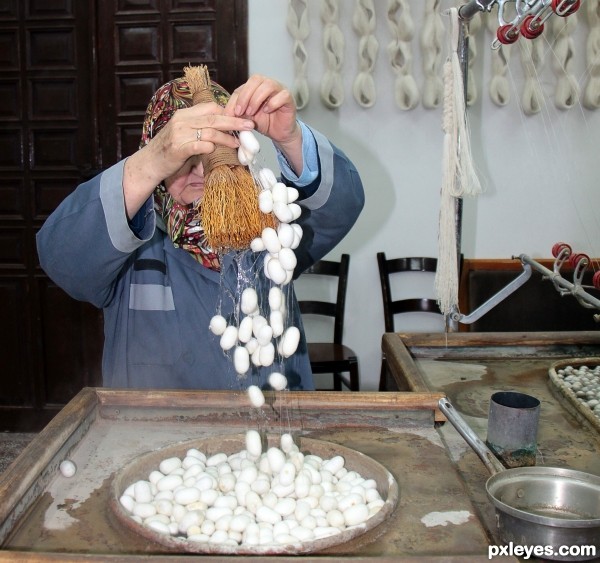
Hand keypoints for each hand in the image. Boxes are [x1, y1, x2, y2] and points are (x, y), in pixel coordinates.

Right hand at [123, 102, 254, 216]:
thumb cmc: (169, 149)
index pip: (210, 107)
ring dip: (227, 138)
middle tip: (249, 125)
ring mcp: (180, 134)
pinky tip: (217, 151)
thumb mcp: (183, 133)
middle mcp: (182, 121)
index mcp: (184, 114)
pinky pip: (199, 146)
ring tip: (238, 143)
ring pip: (210, 131)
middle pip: (214, 118)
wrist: (149, 163)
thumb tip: (223, 129)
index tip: (241, 118)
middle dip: (234, 122)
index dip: (228, 112)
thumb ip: (200, 128)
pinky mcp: (178, 149)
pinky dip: (211, 148)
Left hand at [225, 75, 302, 172]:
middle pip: (255, 79)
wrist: (280, 133)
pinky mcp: (289, 98)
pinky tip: (267, 111)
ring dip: (256, 99)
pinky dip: (273, 103)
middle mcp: (268, 84)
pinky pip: (282, 95)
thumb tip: (225, 114)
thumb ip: (238, 112)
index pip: (243, 86)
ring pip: (268, 85)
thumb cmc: (264, 122)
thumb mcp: (247, 117)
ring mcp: (280, 89)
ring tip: (252, 113)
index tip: (230, 114)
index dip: (235, 99)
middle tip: (240, 112)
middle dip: (245, 96)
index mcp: (256, 87)